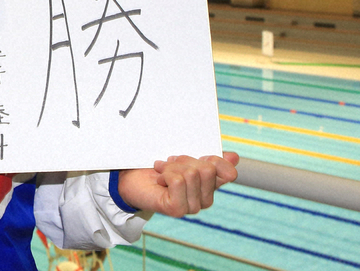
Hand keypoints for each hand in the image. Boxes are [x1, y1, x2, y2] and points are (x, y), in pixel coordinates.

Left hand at [117, 151, 238, 217]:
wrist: (130, 178)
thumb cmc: (158, 167)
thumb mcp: (185, 158)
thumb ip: (209, 159)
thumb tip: (234, 158)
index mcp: (211, 186)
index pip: (228, 172)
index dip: (214, 159)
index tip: (197, 155)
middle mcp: (205, 200)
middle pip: (208, 169)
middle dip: (185, 160)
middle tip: (170, 163)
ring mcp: (192, 207)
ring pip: (191, 173)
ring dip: (172, 167)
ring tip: (161, 171)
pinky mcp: (177, 209)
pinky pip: (178, 181)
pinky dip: (165, 174)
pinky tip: (159, 179)